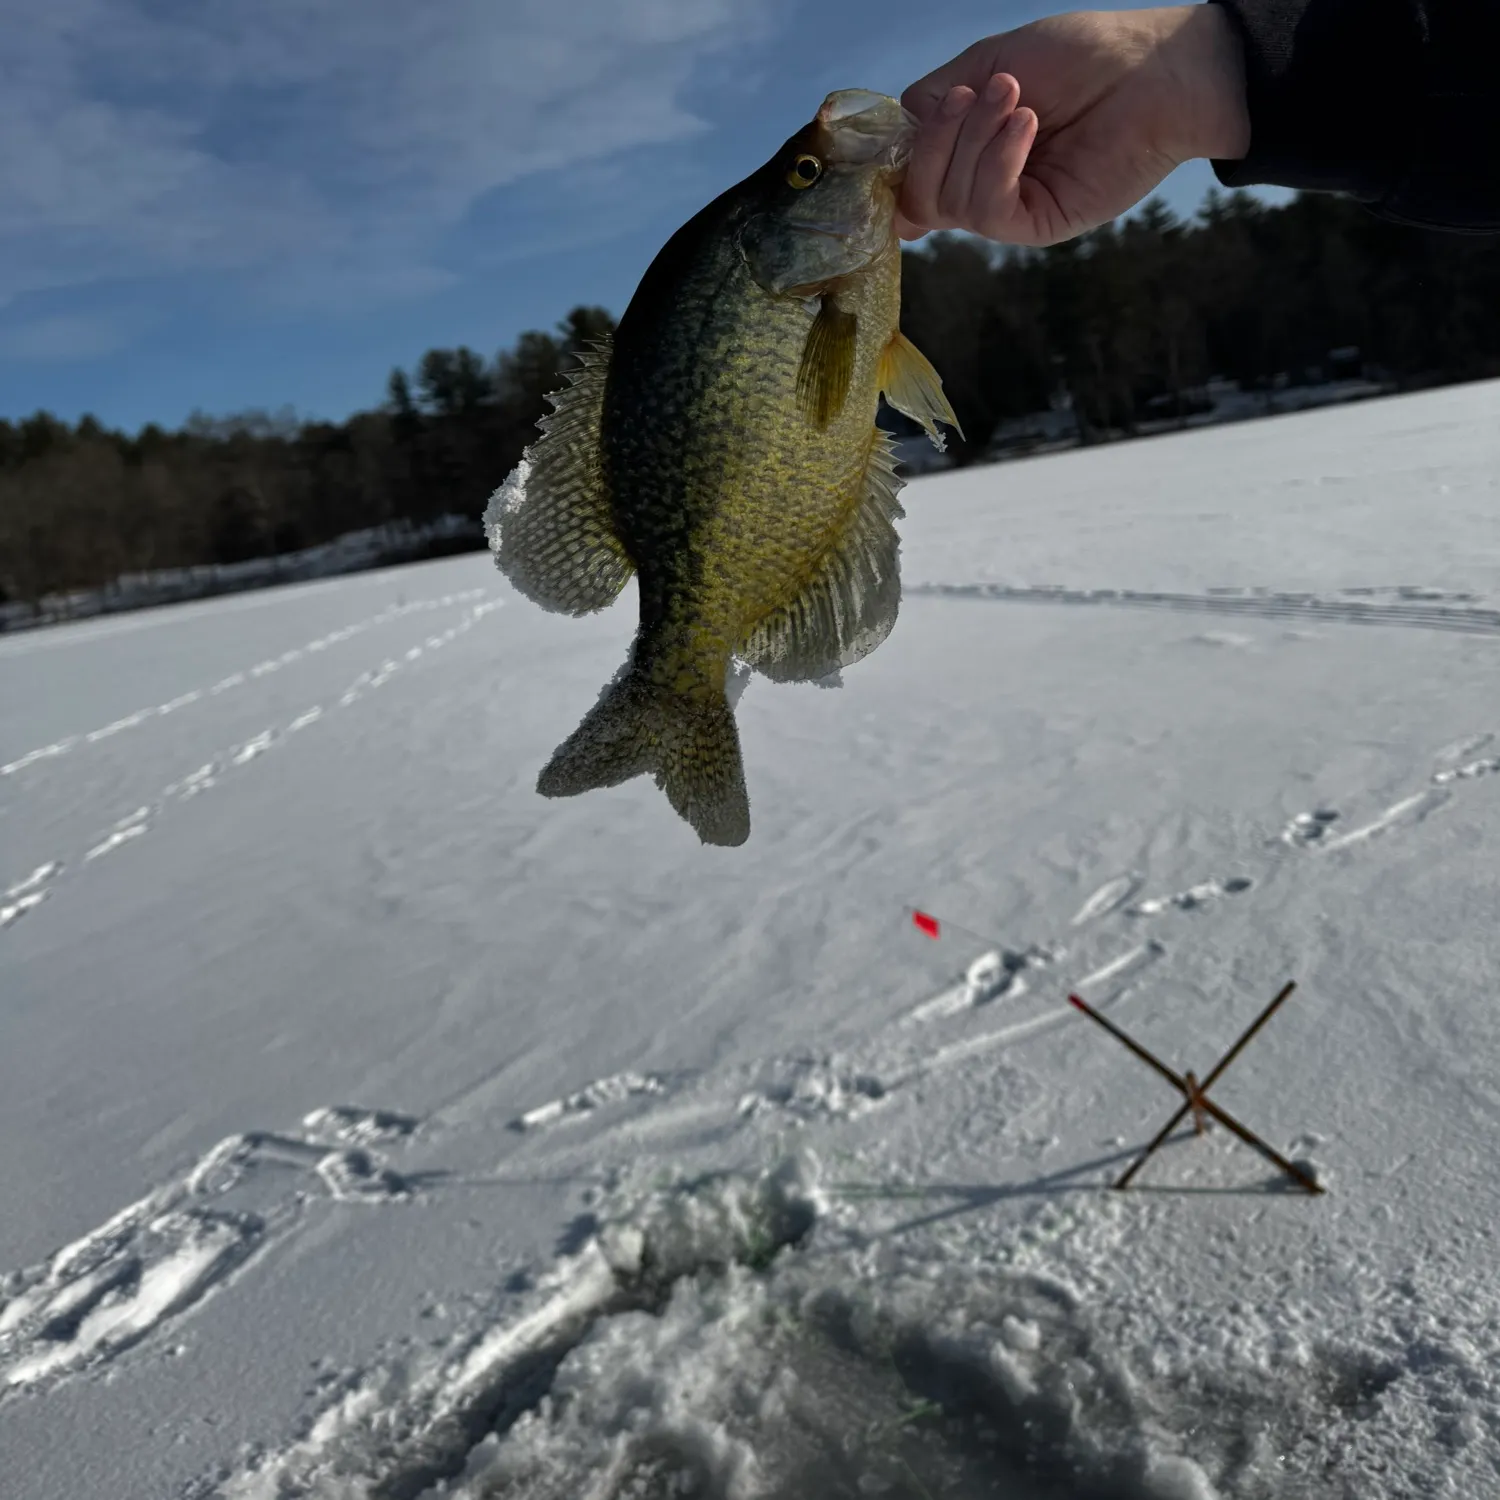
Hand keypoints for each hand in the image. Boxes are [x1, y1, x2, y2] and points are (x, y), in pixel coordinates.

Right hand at [896, 6, 1250, 245]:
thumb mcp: (988, 63)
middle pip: (918, 197)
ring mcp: (1010, 210)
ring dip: (975, 140)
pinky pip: (989, 212)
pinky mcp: (1038, 225)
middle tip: (979, 94)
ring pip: (950, 203)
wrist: (1151, 69)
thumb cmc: (1080, 57)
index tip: (909, 125)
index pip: (908, 181)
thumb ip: (934, 103)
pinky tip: (1028, 126)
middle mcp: (982, 187)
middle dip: (937, 140)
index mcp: (966, 153)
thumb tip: (892, 141)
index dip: (896, 162)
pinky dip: (998, 163)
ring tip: (1019, 100)